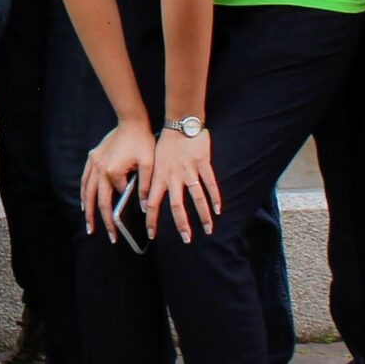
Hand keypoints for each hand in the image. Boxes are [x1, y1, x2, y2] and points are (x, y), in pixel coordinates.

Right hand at [81, 117, 155, 236]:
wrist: (132, 122)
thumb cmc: (142, 142)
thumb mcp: (149, 164)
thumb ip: (145, 186)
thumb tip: (144, 207)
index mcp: (113, 171)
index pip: (118, 195)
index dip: (123, 208)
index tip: (126, 226)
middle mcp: (100, 168)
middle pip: (98, 199)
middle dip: (100, 219)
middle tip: (102, 235)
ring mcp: (94, 163)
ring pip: (87, 190)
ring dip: (87, 208)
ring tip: (89, 223)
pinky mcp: (93, 158)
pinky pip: (85, 178)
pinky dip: (83, 192)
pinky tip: (84, 201)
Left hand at [147, 126, 219, 243]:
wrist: (180, 123)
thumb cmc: (165, 144)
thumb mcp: (153, 162)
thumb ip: (151, 181)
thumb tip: (145, 200)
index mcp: (159, 176)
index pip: (152, 203)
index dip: (151, 220)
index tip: (152, 235)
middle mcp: (173, 176)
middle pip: (176, 206)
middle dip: (181, 225)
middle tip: (186, 240)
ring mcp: (189, 171)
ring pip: (196, 198)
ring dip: (203, 215)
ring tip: (208, 229)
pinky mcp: (203, 164)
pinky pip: (210, 184)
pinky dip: (215, 198)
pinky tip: (219, 209)